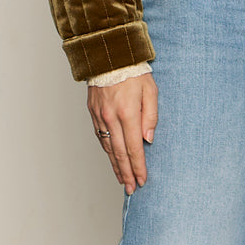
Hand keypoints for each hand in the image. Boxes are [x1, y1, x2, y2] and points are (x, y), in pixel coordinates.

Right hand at [88, 73, 158, 192]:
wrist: (108, 55)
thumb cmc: (134, 71)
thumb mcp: (151, 90)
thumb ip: (151, 116)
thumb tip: (149, 139)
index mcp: (127, 114)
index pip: (134, 148)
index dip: (138, 167)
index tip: (142, 181)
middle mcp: (111, 118)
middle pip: (119, 154)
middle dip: (126, 174)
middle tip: (131, 189)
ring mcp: (100, 117)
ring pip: (108, 148)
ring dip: (115, 166)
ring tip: (122, 180)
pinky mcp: (93, 113)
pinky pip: (100, 137)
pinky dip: (107, 152)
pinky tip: (112, 159)